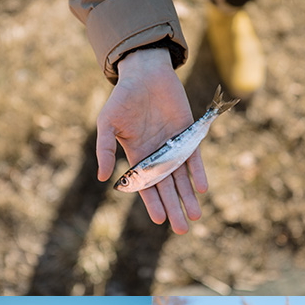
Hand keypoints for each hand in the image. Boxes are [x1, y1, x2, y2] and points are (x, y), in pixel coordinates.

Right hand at [97, 48, 206, 234]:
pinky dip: (198, 172)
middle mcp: (157, 155)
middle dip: (174, 207)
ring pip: (182, 177)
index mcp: (137, 156)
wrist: (146, 75)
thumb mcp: (107, 124)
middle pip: (167, 187)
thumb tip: (103, 178)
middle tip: (182, 229)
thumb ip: (104, 150)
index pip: (146, 186)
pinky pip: (194, 158)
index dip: (153, 203)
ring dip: (188, 196)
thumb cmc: (123, 98)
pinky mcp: (189, 135)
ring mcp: (174, 146)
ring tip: (195, 216)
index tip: (160, 219)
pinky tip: (201, 188)